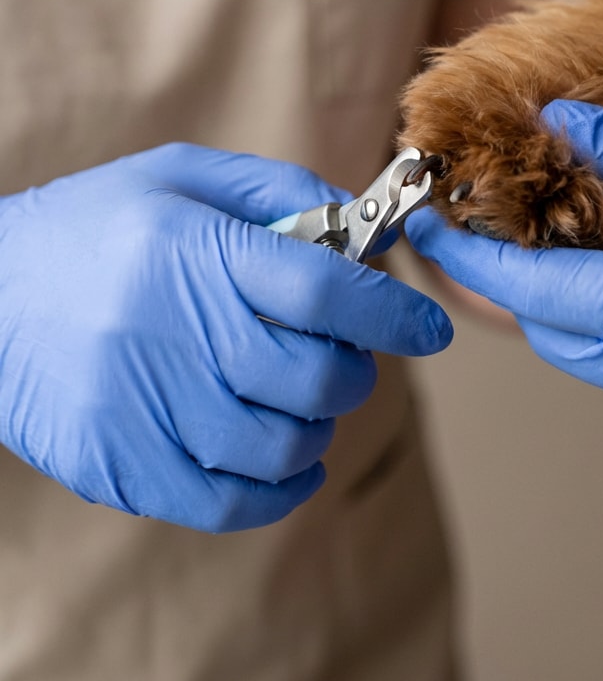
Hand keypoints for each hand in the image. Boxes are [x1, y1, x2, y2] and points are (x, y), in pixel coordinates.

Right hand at [0, 144, 450, 529]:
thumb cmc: (93, 227)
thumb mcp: (179, 178)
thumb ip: (280, 193)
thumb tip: (366, 227)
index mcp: (187, 248)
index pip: (321, 287)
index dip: (391, 314)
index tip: (430, 329)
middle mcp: (166, 329)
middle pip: (314, 375)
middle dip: (354, 369)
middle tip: (344, 354)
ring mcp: (140, 408)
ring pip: (284, 445)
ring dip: (318, 425)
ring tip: (299, 396)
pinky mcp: (119, 466)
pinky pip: (232, 502)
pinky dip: (281, 489)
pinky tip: (288, 460)